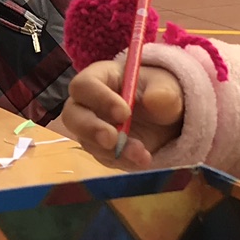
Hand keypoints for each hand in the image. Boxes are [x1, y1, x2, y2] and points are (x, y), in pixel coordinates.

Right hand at [62, 59, 184, 168]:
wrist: (166, 119)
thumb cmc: (159, 93)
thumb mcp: (167, 88)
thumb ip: (163, 92)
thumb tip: (154, 100)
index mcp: (99, 78)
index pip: (85, 85)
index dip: (99, 98)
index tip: (124, 113)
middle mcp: (87, 104)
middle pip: (72, 116)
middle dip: (91, 129)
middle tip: (112, 140)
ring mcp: (91, 130)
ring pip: (88, 141)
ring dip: (113, 150)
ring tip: (141, 153)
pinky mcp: (100, 150)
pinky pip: (104, 158)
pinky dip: (123, 161)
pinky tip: (142, 159)